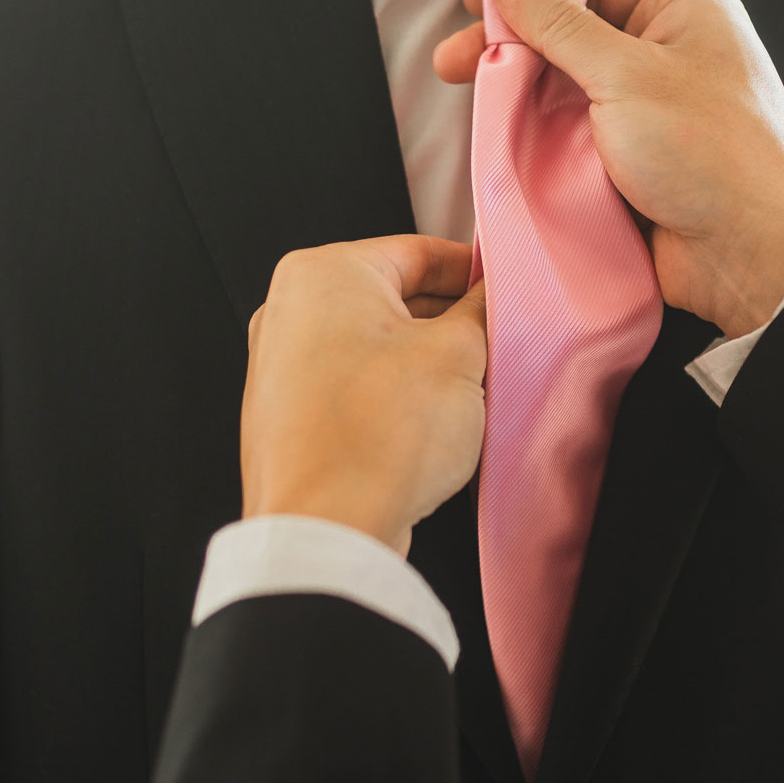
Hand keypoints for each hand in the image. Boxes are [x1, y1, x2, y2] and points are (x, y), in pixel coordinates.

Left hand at [241, 236, 486, 554]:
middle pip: (393, 298)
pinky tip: (431, 424)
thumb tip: (491, 297)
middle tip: (497, 343)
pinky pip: (354, 388)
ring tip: (470, 390)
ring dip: (425, 362)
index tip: (503, 287)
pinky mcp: (287, 418)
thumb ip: (482, 311)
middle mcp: (288, 311)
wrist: (327, 531)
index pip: (418, 251)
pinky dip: (394, 396)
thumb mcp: (460, 355)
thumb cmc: (379, 436)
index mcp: (322, 274)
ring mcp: (280, 367)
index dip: (472, 269)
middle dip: (450, 321)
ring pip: (375, 345)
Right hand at [433, 0, 783, 337]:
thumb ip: (560, 22)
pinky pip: (575, 140)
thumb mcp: (626, 73)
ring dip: (520, 97)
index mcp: (682, 14)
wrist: (753, 257)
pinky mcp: (633, 163)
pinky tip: (500, 140)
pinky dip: (539, 141)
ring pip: (567, 92)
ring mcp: (649, 112)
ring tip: (471, 102)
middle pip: (571, 36)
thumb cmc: (713, 154)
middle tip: (455, 61)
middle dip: (512, 47)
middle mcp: (667, 56)